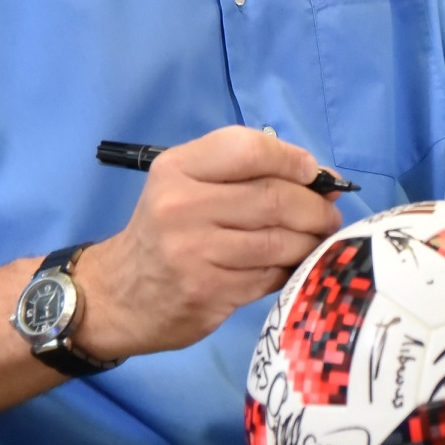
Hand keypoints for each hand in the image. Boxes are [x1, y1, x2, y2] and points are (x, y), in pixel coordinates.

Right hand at [72, 126, 340, 359]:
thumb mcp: (186, 185)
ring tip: (316, 240)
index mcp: (177, 169)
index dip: (293, 160)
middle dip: (315, 207)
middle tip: (328, 215)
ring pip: (278, 241)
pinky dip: (290, 269)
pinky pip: (269, 276)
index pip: (248, 149)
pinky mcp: (207, 293)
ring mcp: (194, 253)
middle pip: (273, 198)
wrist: (116, 295)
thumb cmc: (163, 231)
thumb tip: (321, 179)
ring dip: (309, 241)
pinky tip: (290, 266)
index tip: (315, 175)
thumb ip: (245, 174)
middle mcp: (181, 207)